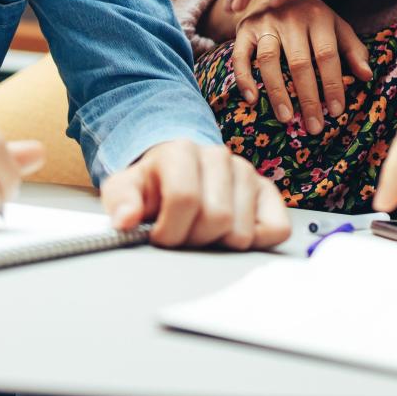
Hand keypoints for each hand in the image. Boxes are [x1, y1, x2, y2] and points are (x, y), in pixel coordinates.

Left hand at [100, 140, 289, 249]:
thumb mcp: (125, 188)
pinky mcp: (269, 192)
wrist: (177, 172)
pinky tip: (229, 233)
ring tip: (202, 231)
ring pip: (242, 232)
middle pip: (216, 219)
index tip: (158, 236)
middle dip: (193, 239)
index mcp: (181, 151)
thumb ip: (121, 201)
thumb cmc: (152, 186)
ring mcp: (247, 173)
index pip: (185, 199)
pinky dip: (253, 242)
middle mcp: (219, 156)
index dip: (169, 230)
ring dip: (219, 244)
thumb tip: (125, 220)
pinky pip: (275, 230)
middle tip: (181, 235)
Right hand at [227, 0, 371, 132]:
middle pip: (299, 62)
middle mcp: (291, 18)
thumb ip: (352, 50)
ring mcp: (265, 23)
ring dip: (277, 92)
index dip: (332, 83)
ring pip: (269, 60)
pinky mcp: (244, 29)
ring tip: (286, 119)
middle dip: (308, 98)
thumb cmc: (312, 18)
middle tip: (314, 126)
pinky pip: (240, 56)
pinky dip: (244, 78)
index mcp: (318, 17)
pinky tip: (252, 100)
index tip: (336, 111)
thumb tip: (366, 76)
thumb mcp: (336, 26)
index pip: (327, 54)